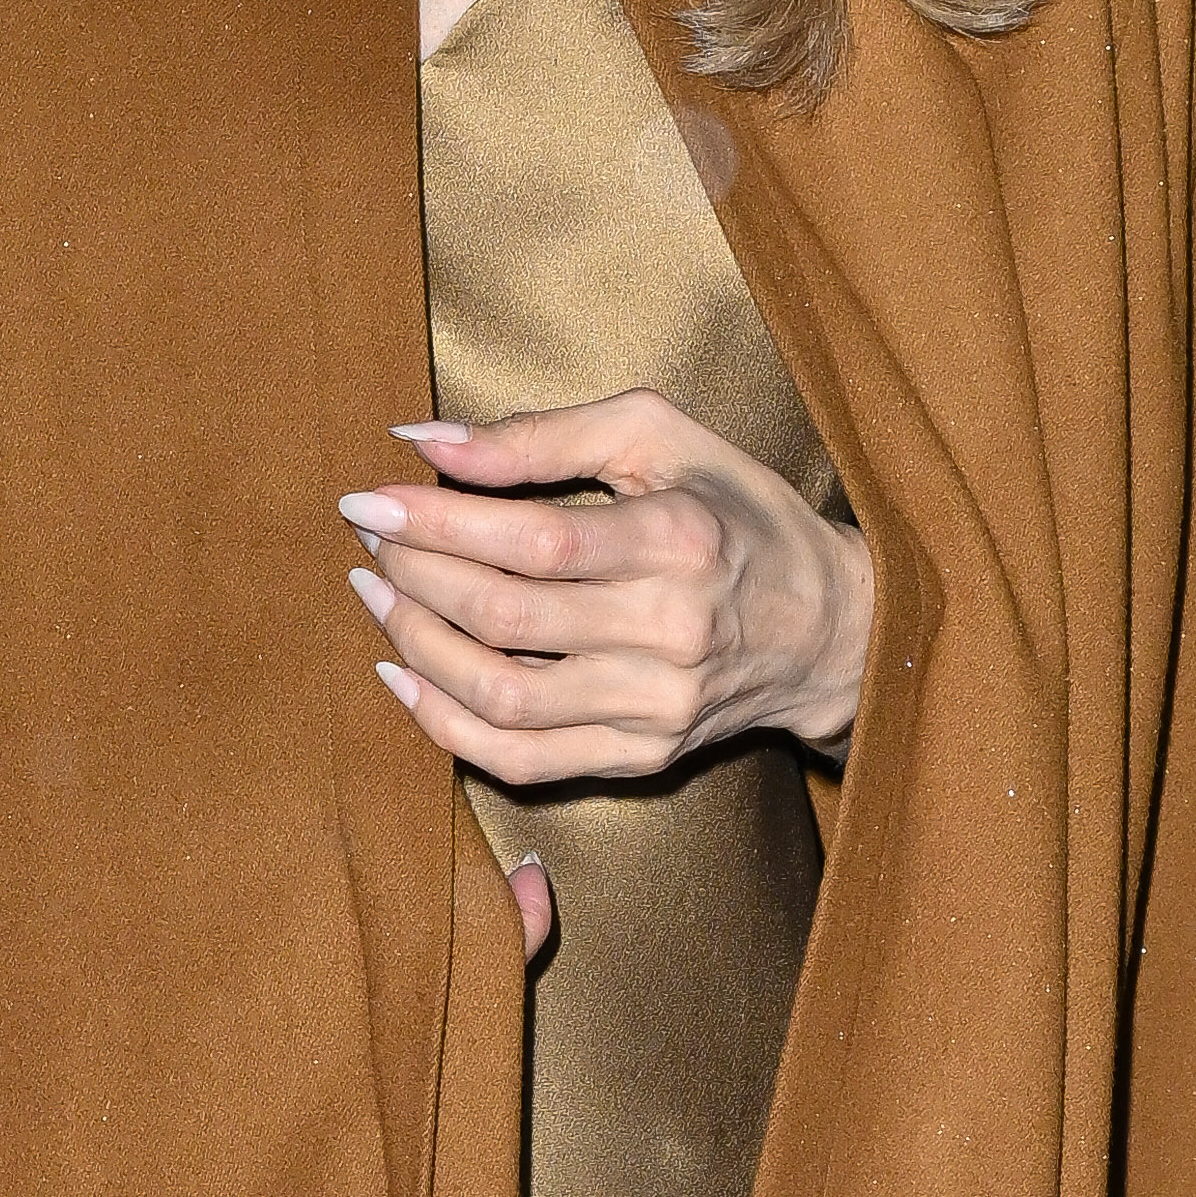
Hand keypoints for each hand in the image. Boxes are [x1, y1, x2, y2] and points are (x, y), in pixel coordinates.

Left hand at [339, 389, 873, 783]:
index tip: (366, 500)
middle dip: (412, 574)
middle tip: (368, 538)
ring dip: (414, 646)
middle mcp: (673, 633)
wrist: (829, 628)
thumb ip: (539, 436)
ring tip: (375, 596)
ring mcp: (658, 708)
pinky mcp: (644, 758)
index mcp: (681, 542)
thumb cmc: (732, 512)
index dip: (433, 522)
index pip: (532, 541)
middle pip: (504, 618)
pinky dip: (444, 724)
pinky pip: (520, 760)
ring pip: (501, 697)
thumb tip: (421, 441)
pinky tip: (403, 675)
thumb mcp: (656, 438)